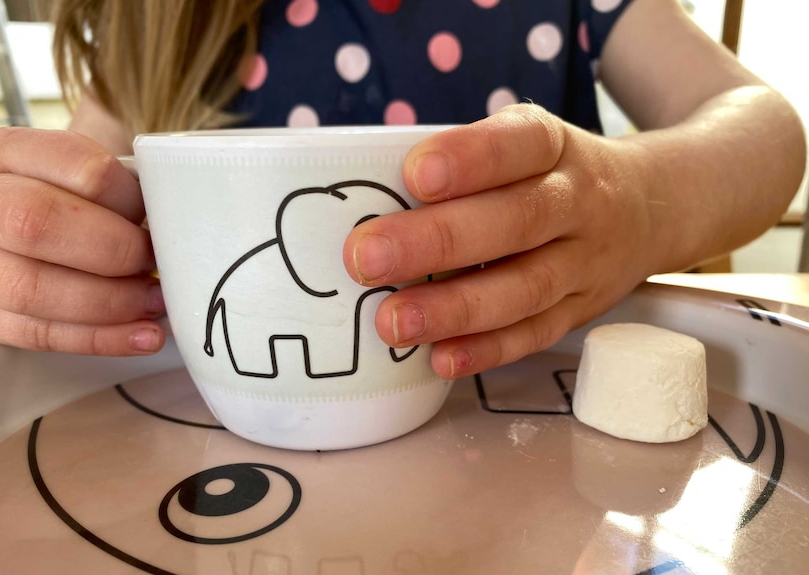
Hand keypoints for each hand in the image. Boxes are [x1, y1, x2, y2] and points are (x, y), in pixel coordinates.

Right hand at [0, 127, 165, 354]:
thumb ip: (116, 188)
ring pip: (29, 288)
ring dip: (107, 303)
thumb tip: (173, 225)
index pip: (76, 166)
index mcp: (7, 152)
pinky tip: (140, 337)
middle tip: (153, 265)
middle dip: (112, 252)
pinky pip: (33, 334)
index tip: (158, 219)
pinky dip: (97, 339)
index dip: (127, 199)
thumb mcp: (73, 172)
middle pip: (36, 224)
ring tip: (154, 304)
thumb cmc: (53, 197)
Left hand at [343, 105, 656, 378]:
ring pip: (525, 287)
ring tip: (391, 321)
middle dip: (437, 240)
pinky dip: (488, 350)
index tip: (414, 175)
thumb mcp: (526, 141)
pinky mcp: (581, 311)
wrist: (651, 205)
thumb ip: (464, 163)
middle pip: (517, 220)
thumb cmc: (552, 172)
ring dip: (455, 308)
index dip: (471, 159)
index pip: (521, 144)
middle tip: (365, 257)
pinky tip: (439, 358)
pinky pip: (536, 334)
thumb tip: (361, 196)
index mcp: (555, 146)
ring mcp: (585, 262)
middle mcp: (578, 202)